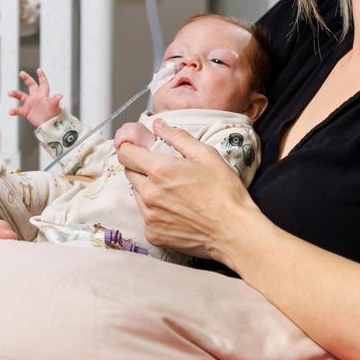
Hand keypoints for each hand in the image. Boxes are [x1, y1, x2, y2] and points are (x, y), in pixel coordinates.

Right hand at [7, 68, 62, 127]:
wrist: (49, 126)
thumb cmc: (54, 116)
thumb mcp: (54, 107)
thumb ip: (55, 100)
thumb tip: (60, 95)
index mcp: (44, 95)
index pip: (43, 84)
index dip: (42, 77)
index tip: (39, 70)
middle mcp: (36, 97)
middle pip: (31, 85)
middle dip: (27, 79)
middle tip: (21, 73)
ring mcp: (30, 104)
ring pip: (21, 96)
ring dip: (15, 94)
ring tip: (10, 93)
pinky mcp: (26, 112)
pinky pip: (18, 110)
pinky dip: (14, 111)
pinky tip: (11, 112)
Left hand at [116, 119, 258, 260]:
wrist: (234, 231)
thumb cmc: (224, 193)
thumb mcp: (206, 155)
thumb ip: (178, 137)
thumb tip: (159, 126)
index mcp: (160, 170)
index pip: (125, 153)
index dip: (130, 148)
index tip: (138, 148)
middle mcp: (149, 194)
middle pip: (129, 173)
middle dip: (141, 167)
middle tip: (164, 170)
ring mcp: (149, 216)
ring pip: (137, 194)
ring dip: (148, 189)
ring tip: (174, 192)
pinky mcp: (153, 234)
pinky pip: (145, 216)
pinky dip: (155, 210)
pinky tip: (176, 210)